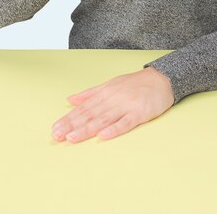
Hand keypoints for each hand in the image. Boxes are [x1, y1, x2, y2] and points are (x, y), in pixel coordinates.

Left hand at [51, 66, 174, 142]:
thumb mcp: (111, 84)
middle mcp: (112, 98)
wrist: (161, 79)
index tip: (55, 128)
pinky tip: (102, 136)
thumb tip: (71, 99)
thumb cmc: (135, 83)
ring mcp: (126, 106)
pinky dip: (113, 130)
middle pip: (90, 114)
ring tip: (72, 138)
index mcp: (105, 92)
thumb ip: (90, 93)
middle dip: (72, 125)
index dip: (69, 118)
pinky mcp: (139, 113)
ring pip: (103, 119)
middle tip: (57, 136)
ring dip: (86, 129)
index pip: (83, 108)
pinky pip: (125, 123)